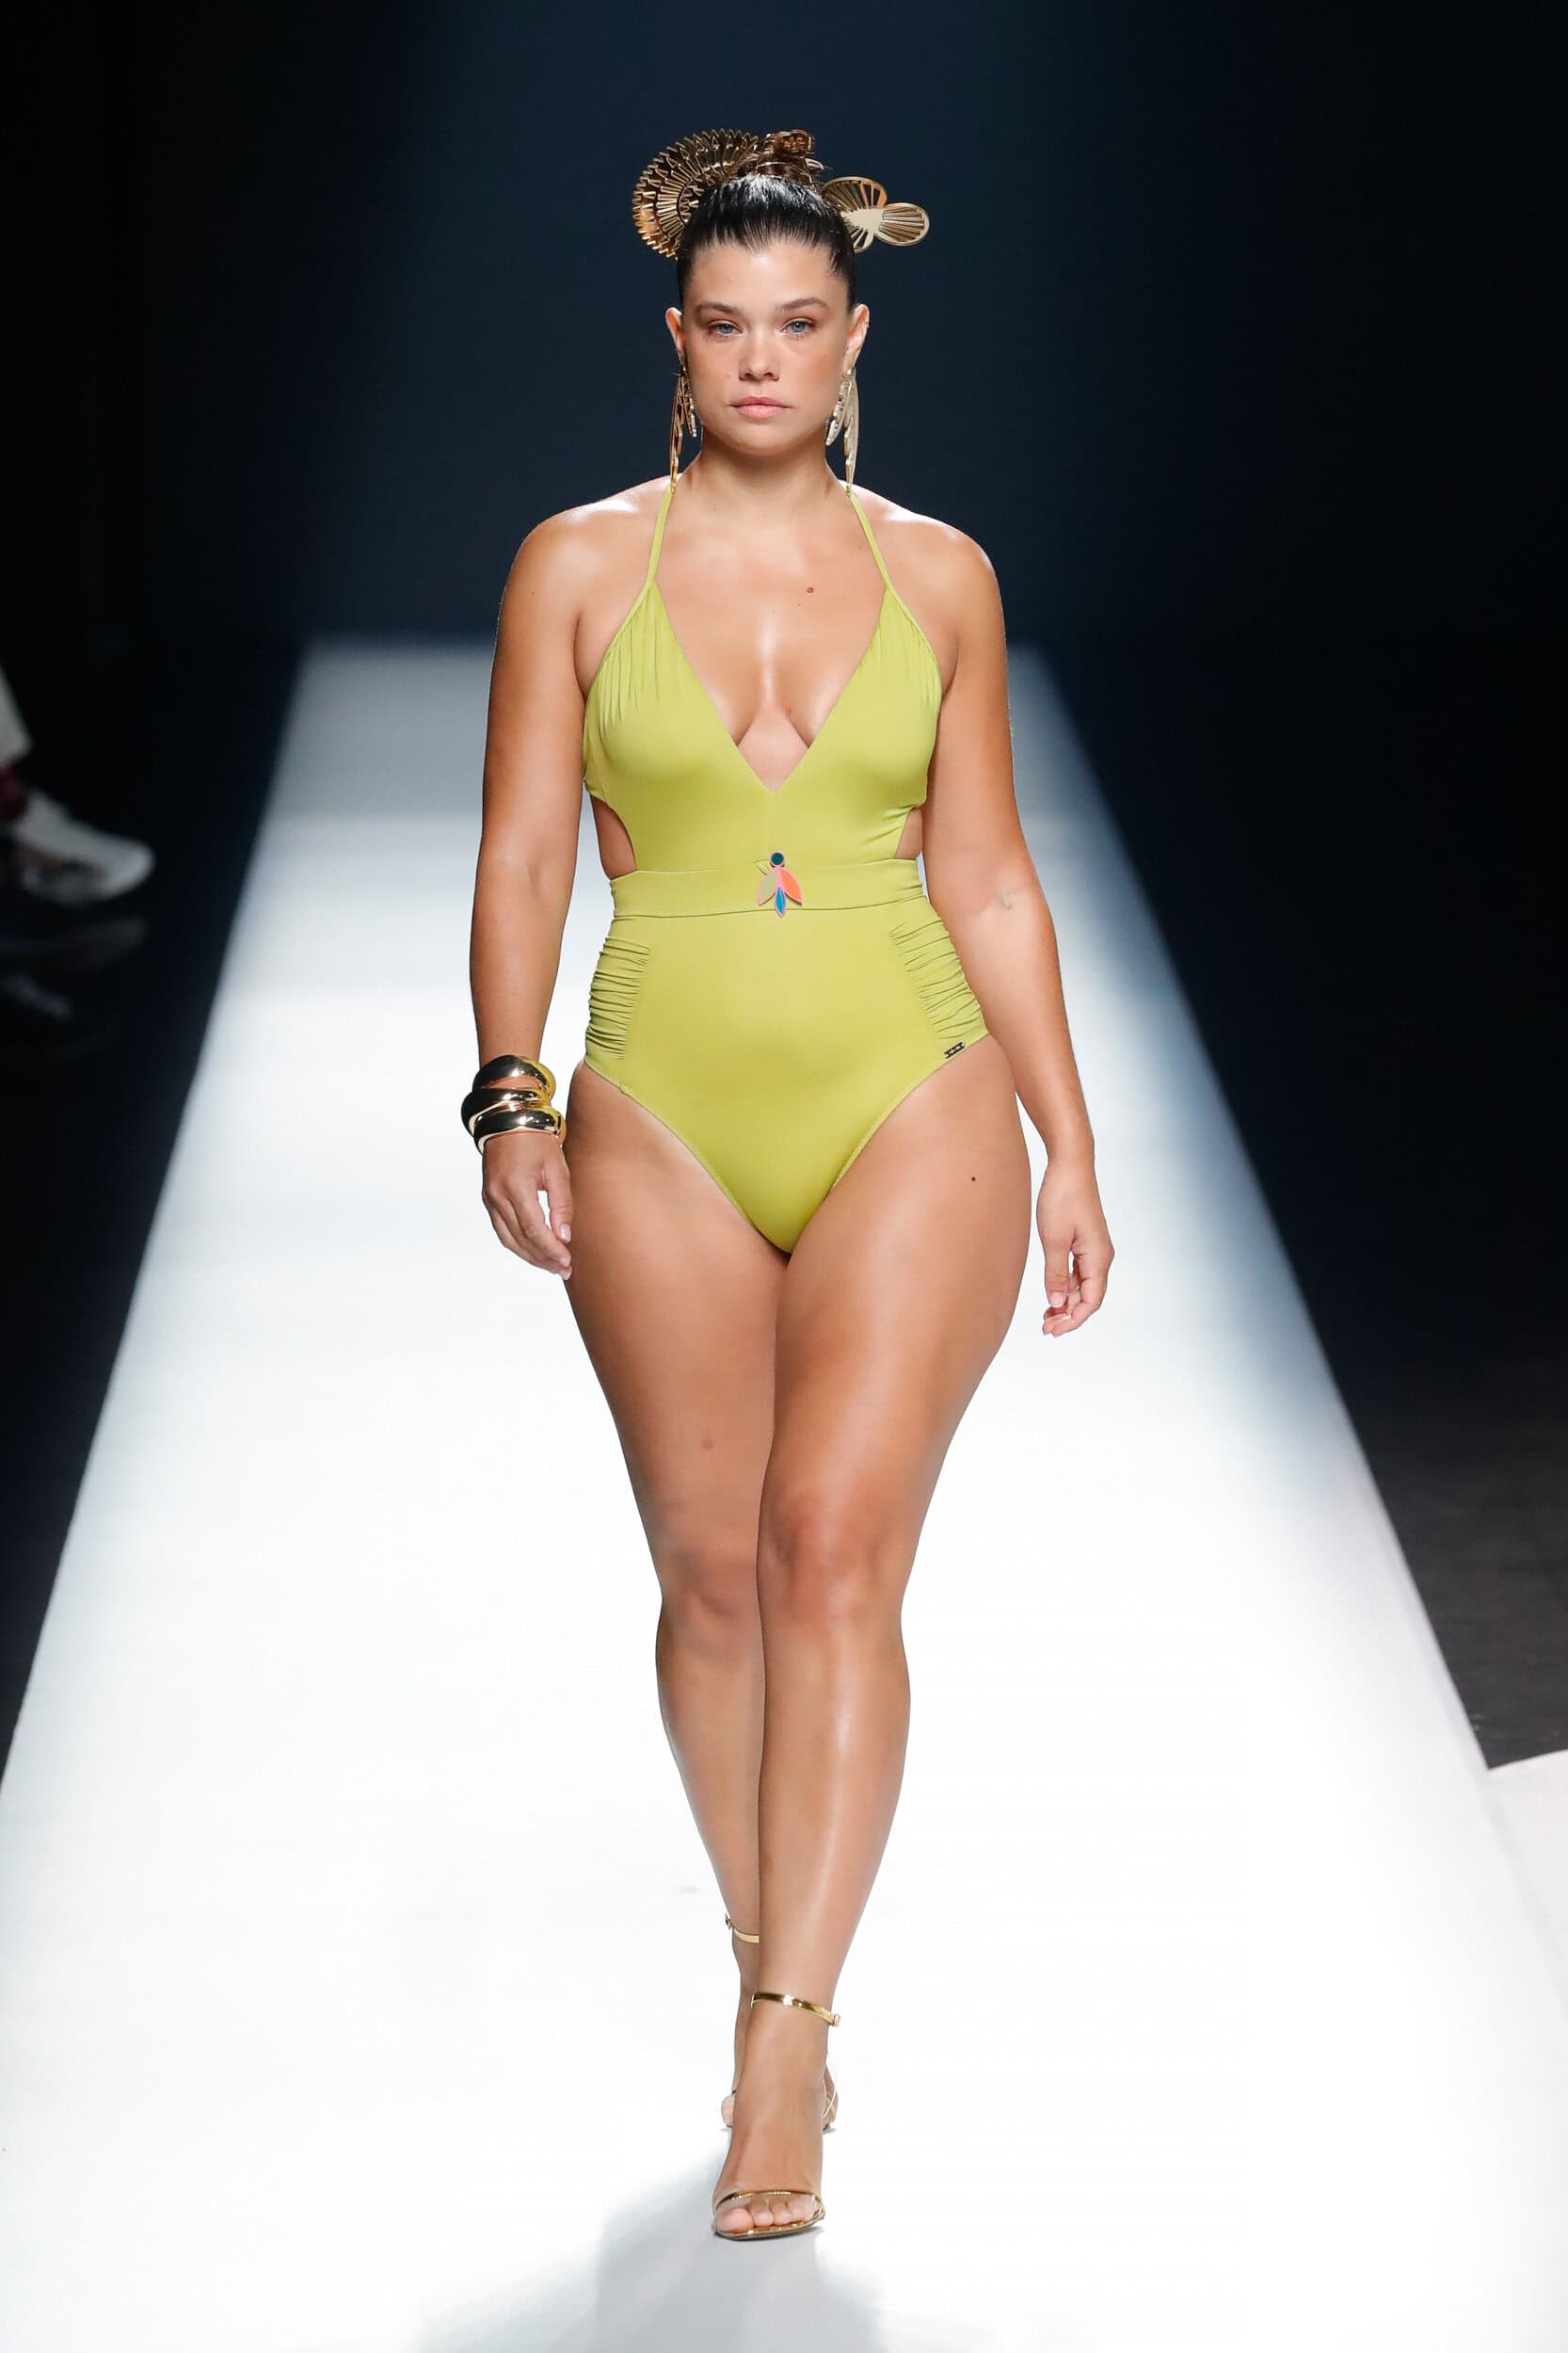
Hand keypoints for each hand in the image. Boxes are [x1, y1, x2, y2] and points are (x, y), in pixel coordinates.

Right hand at [480, 1127, 572, 1277]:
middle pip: (520, 1239)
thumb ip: (561, 1203)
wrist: (508, 1120)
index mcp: (516, 1186)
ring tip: (551, 1265)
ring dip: (530, 1256)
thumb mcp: (557, 1168)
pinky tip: (534, 1250)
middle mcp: (497, 1196)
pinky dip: (518, 1244)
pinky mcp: (488, 1198)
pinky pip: (501, 1229)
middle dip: (543, 1258)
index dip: (551, 1249)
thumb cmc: (536, 1140)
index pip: (534, 1230)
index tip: (567, 1262)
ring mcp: (489, 1198)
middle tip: (563, 1270)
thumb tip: (564, 1237)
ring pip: (508, 1239)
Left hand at [1036, 1160, 1111, 1335]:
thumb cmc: (1062, 1198)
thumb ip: (1054, 1275)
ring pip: (1082, 1286)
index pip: (1091, 1301)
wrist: (1069, 1166)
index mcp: (1098, 1258)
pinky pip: (1077, 1272)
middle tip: (1045, 1329)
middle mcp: (1101, 1256)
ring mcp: (1093, 1249)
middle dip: (1068, 1316)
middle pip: (1088, 1297)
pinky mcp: (1084, 1241)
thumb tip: (1056, 1305)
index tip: (1053, 1331)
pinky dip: (1064, 1286)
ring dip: (1065, 1303)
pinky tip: (1050, 1295)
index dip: (1073, 1320)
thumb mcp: (1053, 1240)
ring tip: (1045, 1317)